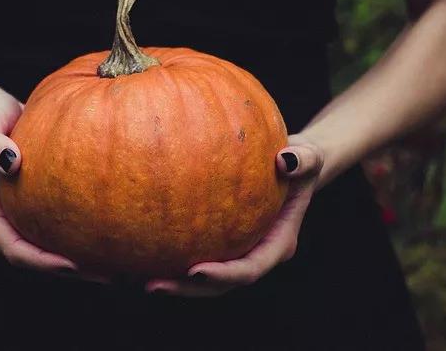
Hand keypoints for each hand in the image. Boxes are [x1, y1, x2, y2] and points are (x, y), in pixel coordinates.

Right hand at [0, 87, 106, 282]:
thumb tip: (11, 162)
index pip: (14, 250)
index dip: (42, 263)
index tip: (73, 264)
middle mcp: (2, 221)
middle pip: (35, 259)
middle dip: (69, 271)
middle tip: (108, 275)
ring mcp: (19, 216)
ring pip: (48, 249)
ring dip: (79, 262)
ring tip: (117, 265)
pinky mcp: (35, 206)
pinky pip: (59, 228)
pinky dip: (81, 236)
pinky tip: (111, 235)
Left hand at [144, 133, 326, 296]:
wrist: (291, 166)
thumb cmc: (299, 161)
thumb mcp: (309, 156)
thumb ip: (303, 159)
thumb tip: (285, 160)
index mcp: (276, 244)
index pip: (249, 269)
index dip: (224, 276)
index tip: (196, 271)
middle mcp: (254, 254)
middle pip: (219, 285)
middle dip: (187, 289)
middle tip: (153, 285)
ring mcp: (235, 251)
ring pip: (202, 278)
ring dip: (172, 281)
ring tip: (136, 277)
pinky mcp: (218, 242)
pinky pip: (192, 252)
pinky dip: (167, 255)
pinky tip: (136, 249)